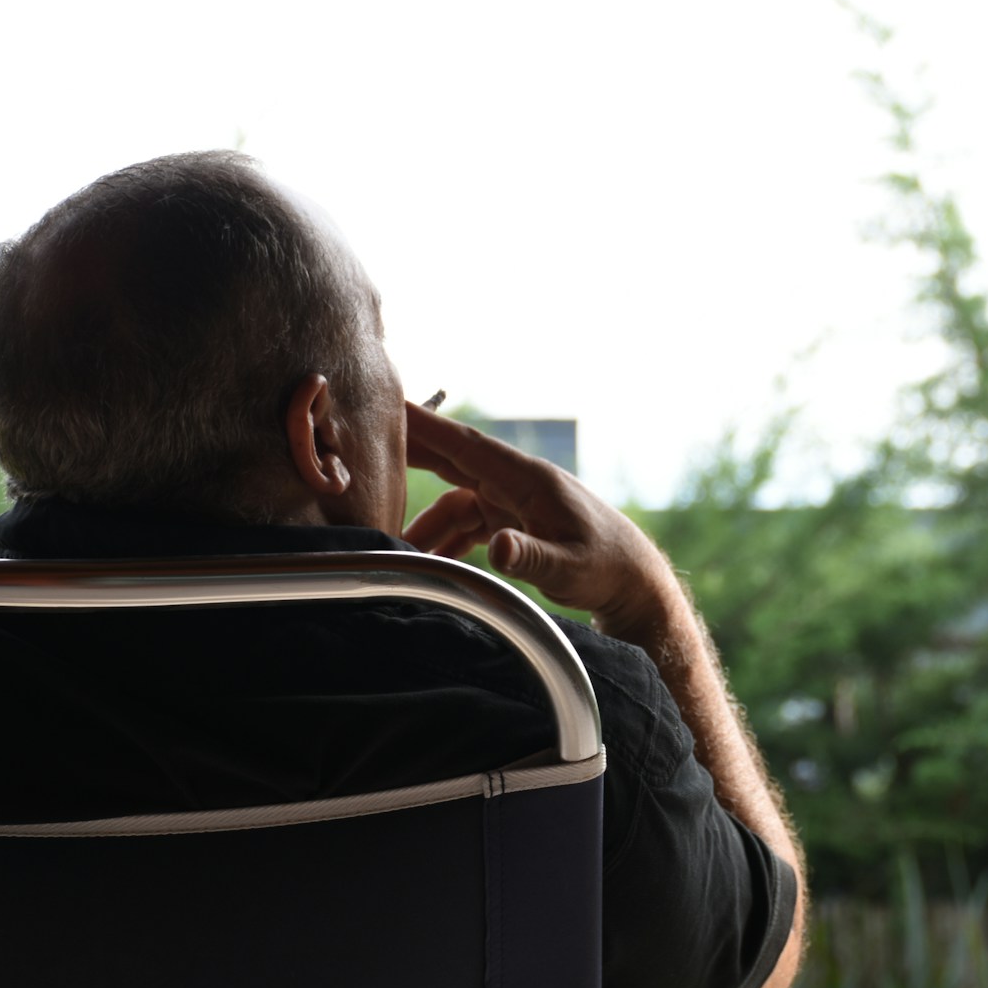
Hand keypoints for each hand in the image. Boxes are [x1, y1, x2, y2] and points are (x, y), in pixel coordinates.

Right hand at [402, 402, 679, 633]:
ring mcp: (512, 502)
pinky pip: (464, 524)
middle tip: (355, 445)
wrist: (633, 582)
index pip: (465, 443)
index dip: (424, 424)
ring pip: (452, 499)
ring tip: (383, 537)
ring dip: (420, 519)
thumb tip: (498, 548)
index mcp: (527, 478)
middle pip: (450, 459)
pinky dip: (441, 540)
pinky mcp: (512, 523)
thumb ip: (533, 557)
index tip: (387, 404)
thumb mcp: (569, 568)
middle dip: (405, 453)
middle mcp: (515, 483)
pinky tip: (421, 560)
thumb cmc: (607, 568)